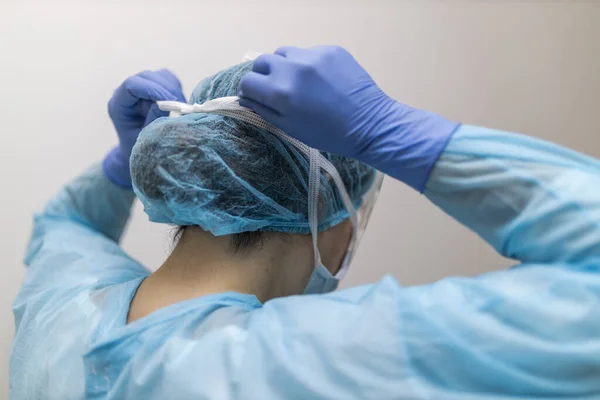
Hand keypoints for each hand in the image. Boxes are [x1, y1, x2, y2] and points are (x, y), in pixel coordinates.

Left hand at [103, 70, 185, 187]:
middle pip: (147, 76)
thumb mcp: (144, 138)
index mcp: (118, 104)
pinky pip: (167, 79)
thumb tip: (166, 102)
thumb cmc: (137, 147)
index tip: (171, 102)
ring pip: (158, 75)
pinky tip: (178, 102)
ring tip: (180, 106)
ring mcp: (140, 88)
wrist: (136, 149)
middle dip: (166, 89)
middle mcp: (127, 92)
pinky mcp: (153, 87)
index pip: (132, 85)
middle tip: (180, 105)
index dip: (153, 89)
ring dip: (172, 88)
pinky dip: (176, 88)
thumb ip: (153, 119)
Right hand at [239, 46, 459, 190]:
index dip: (250, 91)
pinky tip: (321, 79)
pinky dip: (307, 63)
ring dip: (284, 65)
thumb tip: (247, 97)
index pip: (247, 81)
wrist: (369, 124)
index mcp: (279, 92)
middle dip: (263, 75)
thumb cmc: (328, 134)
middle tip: (276, 88)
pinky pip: (308, 52)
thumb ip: (265, 110)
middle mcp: (292, 68)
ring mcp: (312, 55)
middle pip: (262, 61)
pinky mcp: (330, 49)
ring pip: (284, 52)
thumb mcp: (291, 128)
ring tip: (298, 81)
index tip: (258, 97)